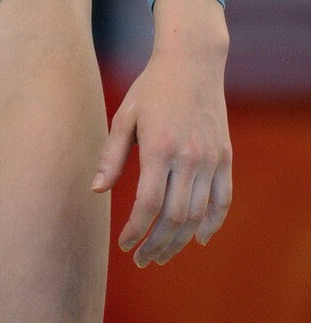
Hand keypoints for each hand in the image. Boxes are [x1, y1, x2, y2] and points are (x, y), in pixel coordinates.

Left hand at [91, 45, 230, 267]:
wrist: (192, 62)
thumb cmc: (151, 88)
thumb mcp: (125, 116)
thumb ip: (111, 156)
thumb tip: (96, 191)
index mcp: (160, 147)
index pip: (148, 204)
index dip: (135, 230)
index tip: (124, 244)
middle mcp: (189, 157)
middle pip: (175, 218)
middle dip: (157, 244)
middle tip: (143, 260)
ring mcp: (211, 159)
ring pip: (198, 215)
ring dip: (180, 241)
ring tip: (162, 254)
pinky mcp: (225, 157)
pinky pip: (223, 201)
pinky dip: (213, 224)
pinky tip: (199, 239)